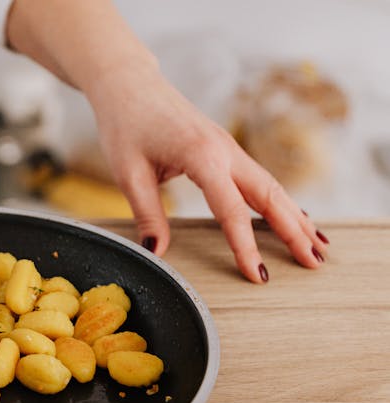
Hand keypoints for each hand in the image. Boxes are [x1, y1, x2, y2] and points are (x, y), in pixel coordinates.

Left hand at [86, 65, 328, 282]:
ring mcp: (229, 148)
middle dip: (294, 232)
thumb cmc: (126, 125)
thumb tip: (157, 252)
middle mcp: (225, 150)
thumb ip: (148, 215)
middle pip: (269, 196)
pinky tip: (295, 218)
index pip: (231, 210)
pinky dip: (281, 201)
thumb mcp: (129, 174)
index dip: (246, 246)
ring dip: (296, 217)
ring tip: (317, 247)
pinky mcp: (226, 149)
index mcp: (202, 156)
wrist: (130, 85)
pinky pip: (261, 179)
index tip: (258, 275)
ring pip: (272, 186)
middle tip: (314, 264)